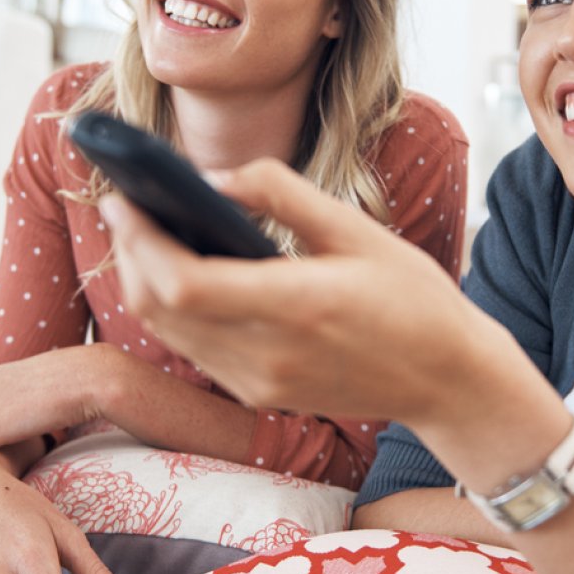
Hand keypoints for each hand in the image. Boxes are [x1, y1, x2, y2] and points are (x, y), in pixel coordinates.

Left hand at [103, 159, 520, 425]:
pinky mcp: (260, 395)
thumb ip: (283, 195)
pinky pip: (193, 350)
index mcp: (296, 305)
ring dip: (143, 282)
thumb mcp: (358, 229)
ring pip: (167, 334)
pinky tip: (178, 272)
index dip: (141, 241)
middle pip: (160, 309)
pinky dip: (172, 311)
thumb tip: (215, 177)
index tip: (125, 196)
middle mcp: (268, 354)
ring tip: (143, 231)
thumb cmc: (412, 297)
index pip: (184, 283)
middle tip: (126, 204)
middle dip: (130, 254)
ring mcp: (260, 382)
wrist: (448, 379)